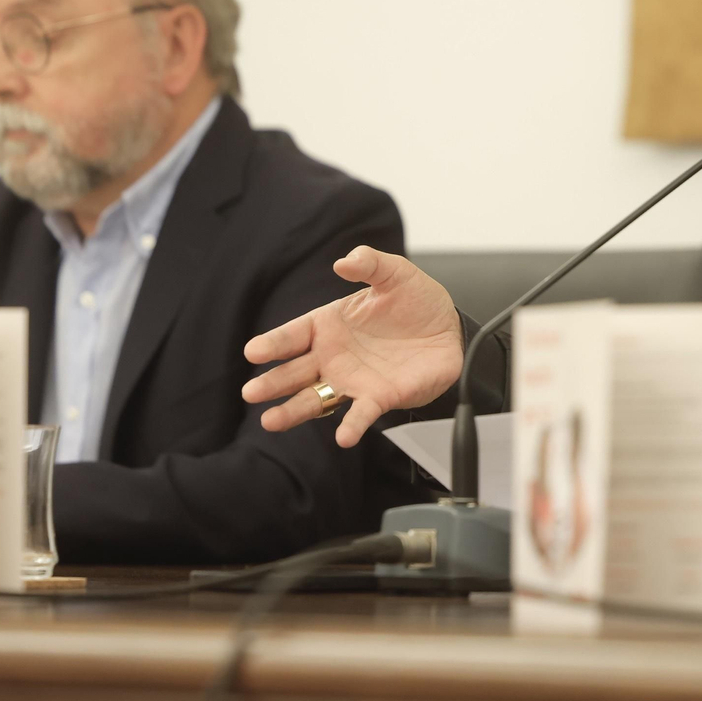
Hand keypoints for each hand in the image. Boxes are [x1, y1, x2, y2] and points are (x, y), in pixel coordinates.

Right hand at [243, 246, 463, 446]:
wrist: (450, 329)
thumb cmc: (415, 301)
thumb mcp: (395, 274)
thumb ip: (370, 264)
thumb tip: (344, 262)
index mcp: (329, 325)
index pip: (293, 335)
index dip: (273, 343)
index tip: (254, 351)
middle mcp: (333, 356)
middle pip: (295, 372)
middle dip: (272, 383)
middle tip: (251, 392)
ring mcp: (353, 380)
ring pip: (316, 399)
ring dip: (294, 411)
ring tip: (271, 421)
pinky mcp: (379, 398)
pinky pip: (361, 414)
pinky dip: (352, 426)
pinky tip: (343, 438)